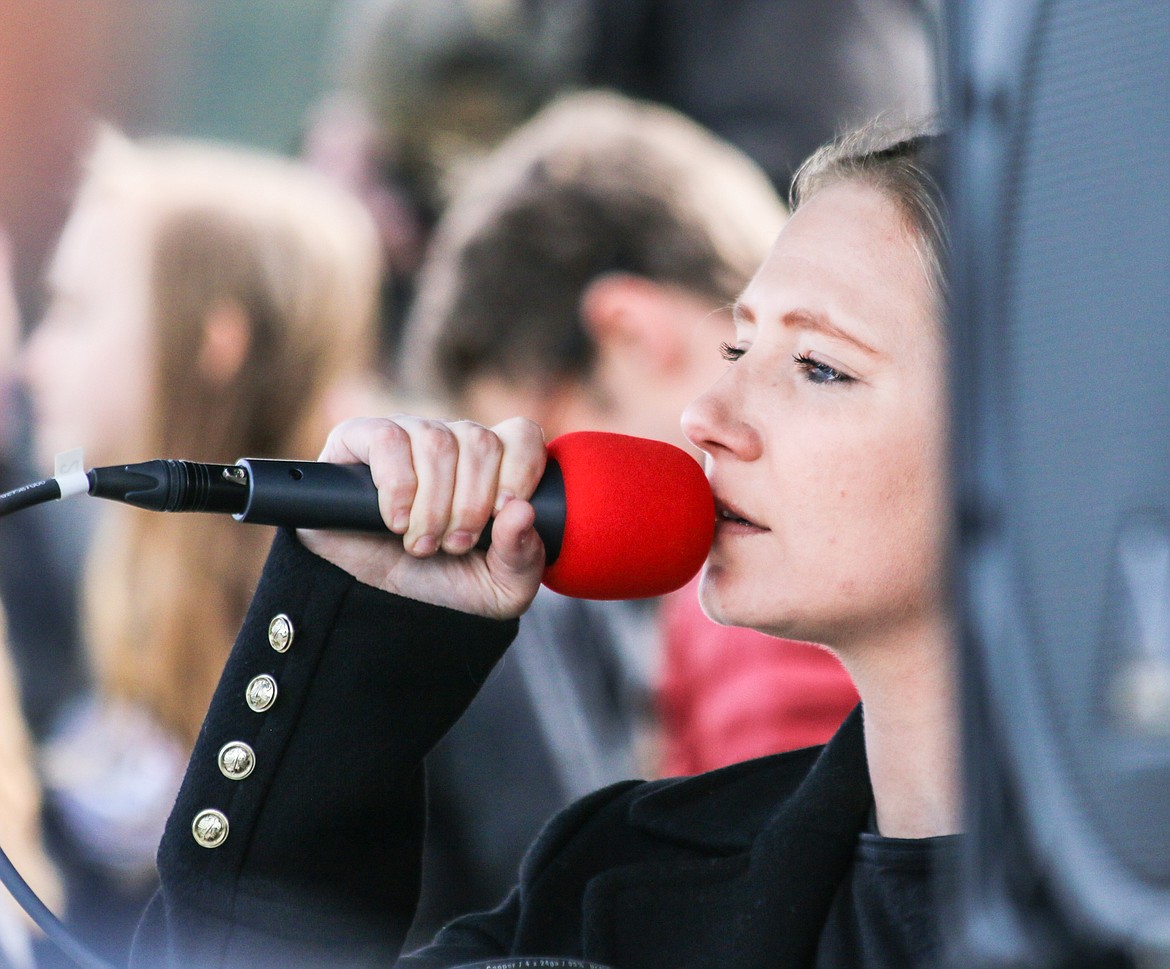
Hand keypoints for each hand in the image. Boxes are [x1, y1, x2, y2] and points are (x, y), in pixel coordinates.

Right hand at [297, 415, 546, 619]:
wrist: (376, 601)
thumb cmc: (444, 583)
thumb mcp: (500, 588)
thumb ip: (522, 556)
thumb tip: (521, 512)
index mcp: (493, 464)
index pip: (521, 435)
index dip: (520, 471)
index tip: (501, 515)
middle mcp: (452, 440)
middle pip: (480, 441)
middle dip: (471, 504)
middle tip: (454, 545)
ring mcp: (408, 434)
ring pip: (437, 442)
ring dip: (432, 504)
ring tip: (421, 544)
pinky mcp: (360, 438)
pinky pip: (388, 439)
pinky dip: (397, 487)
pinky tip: (396, 521)